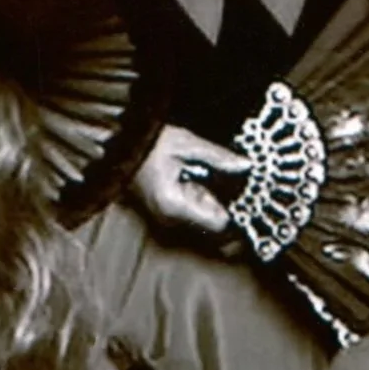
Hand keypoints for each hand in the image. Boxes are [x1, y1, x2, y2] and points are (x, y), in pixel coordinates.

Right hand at [132, 122, 249, 240]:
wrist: (115, 146)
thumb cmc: (145, 144)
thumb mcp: (185, 144)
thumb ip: (217, 156)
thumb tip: (244, 164)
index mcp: (175, 205)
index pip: (219, 224)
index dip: (239, 214)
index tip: (253, 197)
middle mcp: (171, 218)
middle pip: (215, 225)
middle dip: (232, 208)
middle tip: (246, 186)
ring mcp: (168, 217)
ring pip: (207, 219)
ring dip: (220, 203)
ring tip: (227, 181)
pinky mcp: (168, 210)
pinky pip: (196, 211)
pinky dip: (207, 199)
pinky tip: (210, 182)